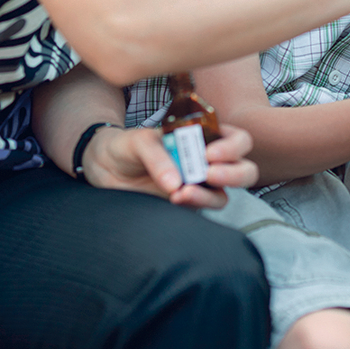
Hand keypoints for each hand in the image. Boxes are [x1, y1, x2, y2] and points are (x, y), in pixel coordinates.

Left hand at [82, 123, 258, 209]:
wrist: (105, 167)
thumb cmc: (128, 146)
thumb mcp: (141, 141)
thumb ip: (158, 156)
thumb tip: (175, 183)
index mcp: (205, 137)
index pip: (238, 140)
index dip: (232, 147)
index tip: (208, 153)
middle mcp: (207, 162)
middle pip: (244, 170)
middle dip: (234, 174)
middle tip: (209, 173)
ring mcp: (199, 186)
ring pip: (224, 196)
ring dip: (209, 195)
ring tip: (184, 192)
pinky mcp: (185, 205)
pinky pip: (200, 210)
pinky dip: (192, 206)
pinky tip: (175, 198)